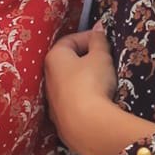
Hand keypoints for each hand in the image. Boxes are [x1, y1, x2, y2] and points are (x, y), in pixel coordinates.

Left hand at [45, 26, 154, 154]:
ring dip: (84, 81)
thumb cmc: (92, 83)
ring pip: (69, 84)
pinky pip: (73, 104)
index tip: (104, 40)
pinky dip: (84, 99)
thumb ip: (99, 41)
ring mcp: (52, 102)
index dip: (88, 37)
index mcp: (54, 58)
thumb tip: (98, 27)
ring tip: (104, 82)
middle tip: (106, 60)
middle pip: (67, 63)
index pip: (69, 40)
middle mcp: (48, 79)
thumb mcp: (101, 57)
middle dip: (86, 59)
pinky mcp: (60, 121)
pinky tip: (98, 103)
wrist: (87, 126)